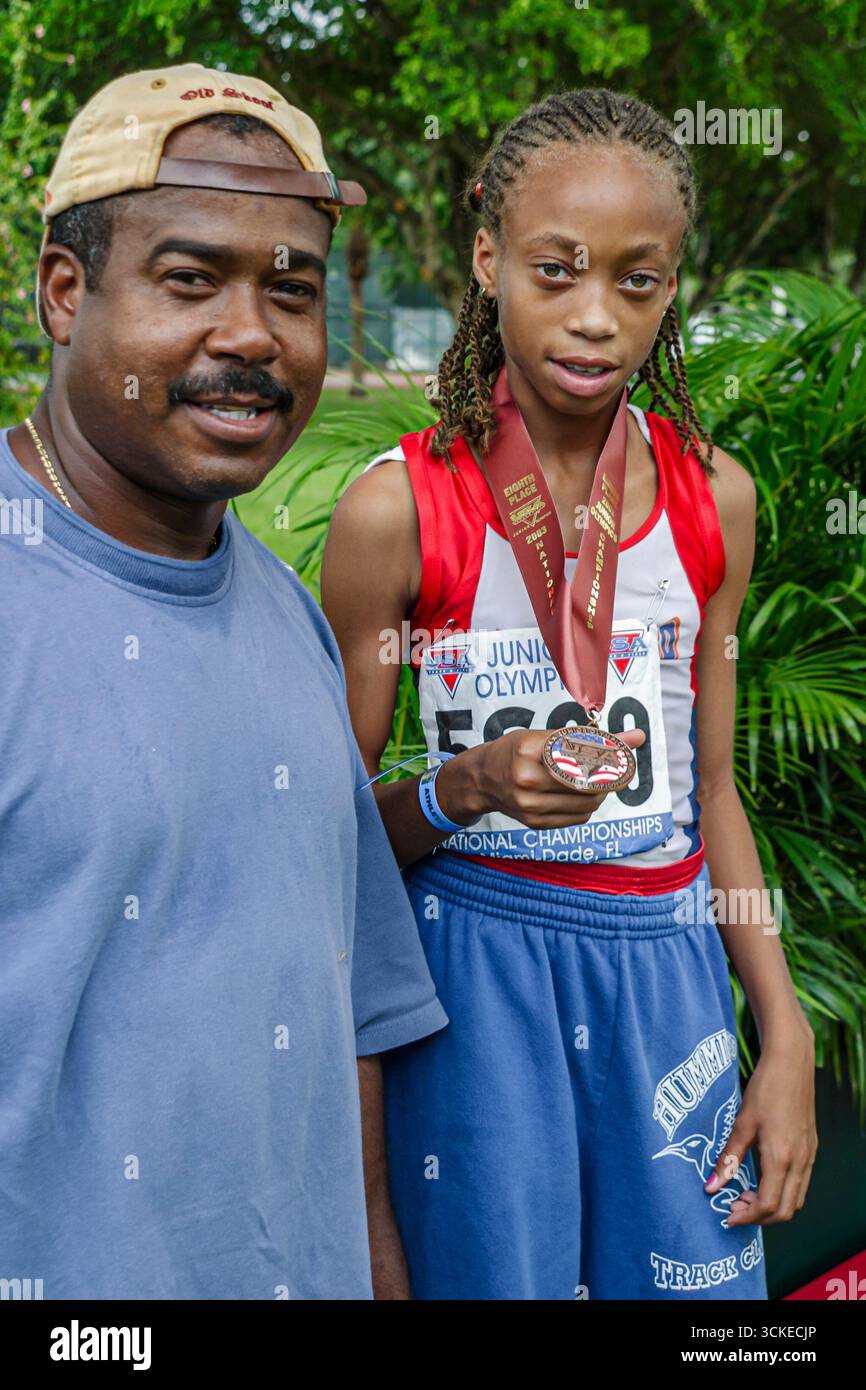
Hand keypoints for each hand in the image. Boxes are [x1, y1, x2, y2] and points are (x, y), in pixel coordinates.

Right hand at [472, 725, 645, 827]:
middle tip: (620, 768)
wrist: (482, 780)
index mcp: (529, 751)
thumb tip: (637, 737)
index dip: (609, 756)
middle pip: (588, 782)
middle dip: (611, 776)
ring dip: (603, 792)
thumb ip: (590, 737)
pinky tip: (584, 794)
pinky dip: (589, 805)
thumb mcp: (544, 735)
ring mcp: (531, 806)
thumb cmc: (515, 751)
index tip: (624, 752)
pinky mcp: (536, 823)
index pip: (582, 755)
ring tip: (601, 780)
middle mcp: (528, 780)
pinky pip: (578, 817)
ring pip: (587, 803)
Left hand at [704, 1022, 816, 1225]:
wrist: (791, 1063)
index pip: (768, 1206)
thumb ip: (729, 1158)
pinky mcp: (810, 1148)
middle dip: (759, 1217)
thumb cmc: (765, 1089)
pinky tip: (762, 1178)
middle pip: (786, 1211)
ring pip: (795, 1199)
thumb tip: (710, 1186)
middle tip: (734, 1207)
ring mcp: (809, 1156)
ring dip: (772, 1206)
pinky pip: (800, 1184)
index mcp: (782, 1158)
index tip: (727, 1214)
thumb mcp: (742, 1123)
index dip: (747, 1217)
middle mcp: (800, 1162)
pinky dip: (782, 1192)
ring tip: (746, 1194)